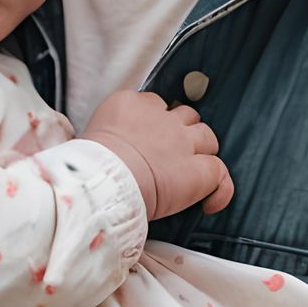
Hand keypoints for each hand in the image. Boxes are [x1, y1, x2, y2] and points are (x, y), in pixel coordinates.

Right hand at [83, 91, 233, 219]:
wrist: (105, 180)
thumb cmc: (88, 164)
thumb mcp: (91, 136)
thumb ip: (107, 134)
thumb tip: (107, 148)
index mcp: (130, 104)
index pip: (154, 104)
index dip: (155, 122)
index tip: (148, 140)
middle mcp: (161, 117)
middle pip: (185, 114)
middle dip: (183, 131)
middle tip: (172, 155)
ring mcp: (182, 141)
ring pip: (207, 137)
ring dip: (203, 151)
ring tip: (192, 172)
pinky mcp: (198, 169)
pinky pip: (220, 172)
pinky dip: (220, 186)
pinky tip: (210, 202)